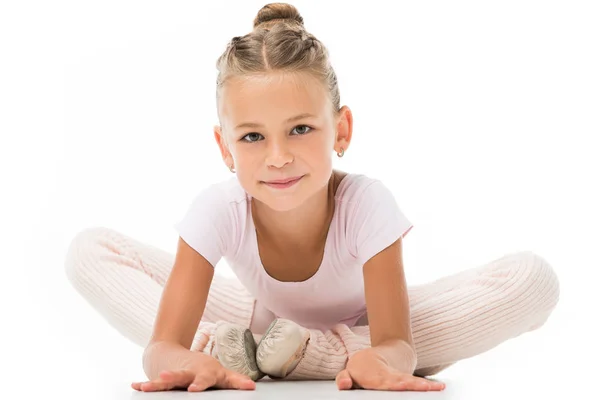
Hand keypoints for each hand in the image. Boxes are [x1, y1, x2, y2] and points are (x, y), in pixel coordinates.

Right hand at [131, 354, 255, 391]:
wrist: (176, 354)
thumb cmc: (203, 368)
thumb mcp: (220, 373)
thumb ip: (234, 380)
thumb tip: (252, 387)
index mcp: (203, 372)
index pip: (204, 379)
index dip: (200, 384)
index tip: (194, 389)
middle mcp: (187, 372)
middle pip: (181, 375)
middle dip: (173, 377)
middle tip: (165, 377)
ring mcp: (174, 375)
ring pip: (165, 379)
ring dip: (156, 382)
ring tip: (146, 386)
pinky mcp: (162, 378)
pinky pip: (153, 383)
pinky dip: (145, 385)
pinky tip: (136, 387)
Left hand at [335, 347, 445, 390]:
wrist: (377, 358)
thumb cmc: (361, 371)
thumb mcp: (349, 373)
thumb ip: (345, 379)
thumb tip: (343, 385)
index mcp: (372, 374)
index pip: (382, 382)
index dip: (390, 383)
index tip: (401, 384)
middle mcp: (387, 375)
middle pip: (400, 381)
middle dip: (411, 384)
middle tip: (424, 387)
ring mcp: (398, 377)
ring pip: (411, 381)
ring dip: (422, 385)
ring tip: (435, 387)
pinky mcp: (405, 380)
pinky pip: (416, 384)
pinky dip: (426, 385)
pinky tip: (439, 387)